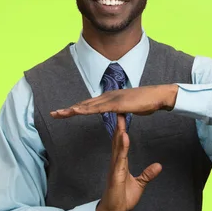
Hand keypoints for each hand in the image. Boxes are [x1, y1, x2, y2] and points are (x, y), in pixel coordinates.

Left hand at [50, 84, 178, 118]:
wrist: (158, 96)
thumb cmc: (146, 102)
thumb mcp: (129, 108)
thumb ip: (121, 110)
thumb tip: (117, 113)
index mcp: (109, 98)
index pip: (89, 105)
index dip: (76, 109)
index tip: (64, 113)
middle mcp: (107, 96)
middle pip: (84, 104)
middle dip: (68, 109)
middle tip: (53, 114)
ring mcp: (111, 99)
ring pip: (88, 105)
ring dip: (73, 109)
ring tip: (59, 113)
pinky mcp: (116, 104)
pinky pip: (98, 108)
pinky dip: (86, 109)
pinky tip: (77, 111)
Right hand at [95, 114, 161, 210]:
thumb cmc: (123, 198)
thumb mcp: (140, 184)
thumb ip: (147, 174)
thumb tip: (158, 166)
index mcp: (121, 163)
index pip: (122, 143)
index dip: (122, 130)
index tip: (123, 117)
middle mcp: (116, 163)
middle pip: (118, 141)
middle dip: (119, 126)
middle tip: (120, 110)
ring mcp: (115, 167)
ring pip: (118, 146)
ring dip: (120, 132)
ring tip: (122, 119)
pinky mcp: (116, 174)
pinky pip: (120, 158)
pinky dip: (122, 147)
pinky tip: (124, 137)